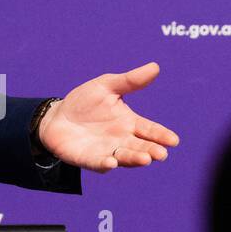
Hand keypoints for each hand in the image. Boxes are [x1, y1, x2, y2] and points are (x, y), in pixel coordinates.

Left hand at [38, 62, 179, 172]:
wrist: (57, 117)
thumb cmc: (85, 102)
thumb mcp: (106, 86)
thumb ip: (129, 81)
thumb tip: (155, 67)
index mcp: (130, 123)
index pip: (150, 130)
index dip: (161, 135)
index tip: (173, 140)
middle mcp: (122, 140)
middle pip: (141, 147)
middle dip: (152, 151)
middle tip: (161, 153)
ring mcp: (107, 151)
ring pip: (125, 157)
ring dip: (134, 159)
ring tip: (145, 158)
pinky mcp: (89, 159)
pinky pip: (99, 163)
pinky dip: (106, 163)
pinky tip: (111, 162)